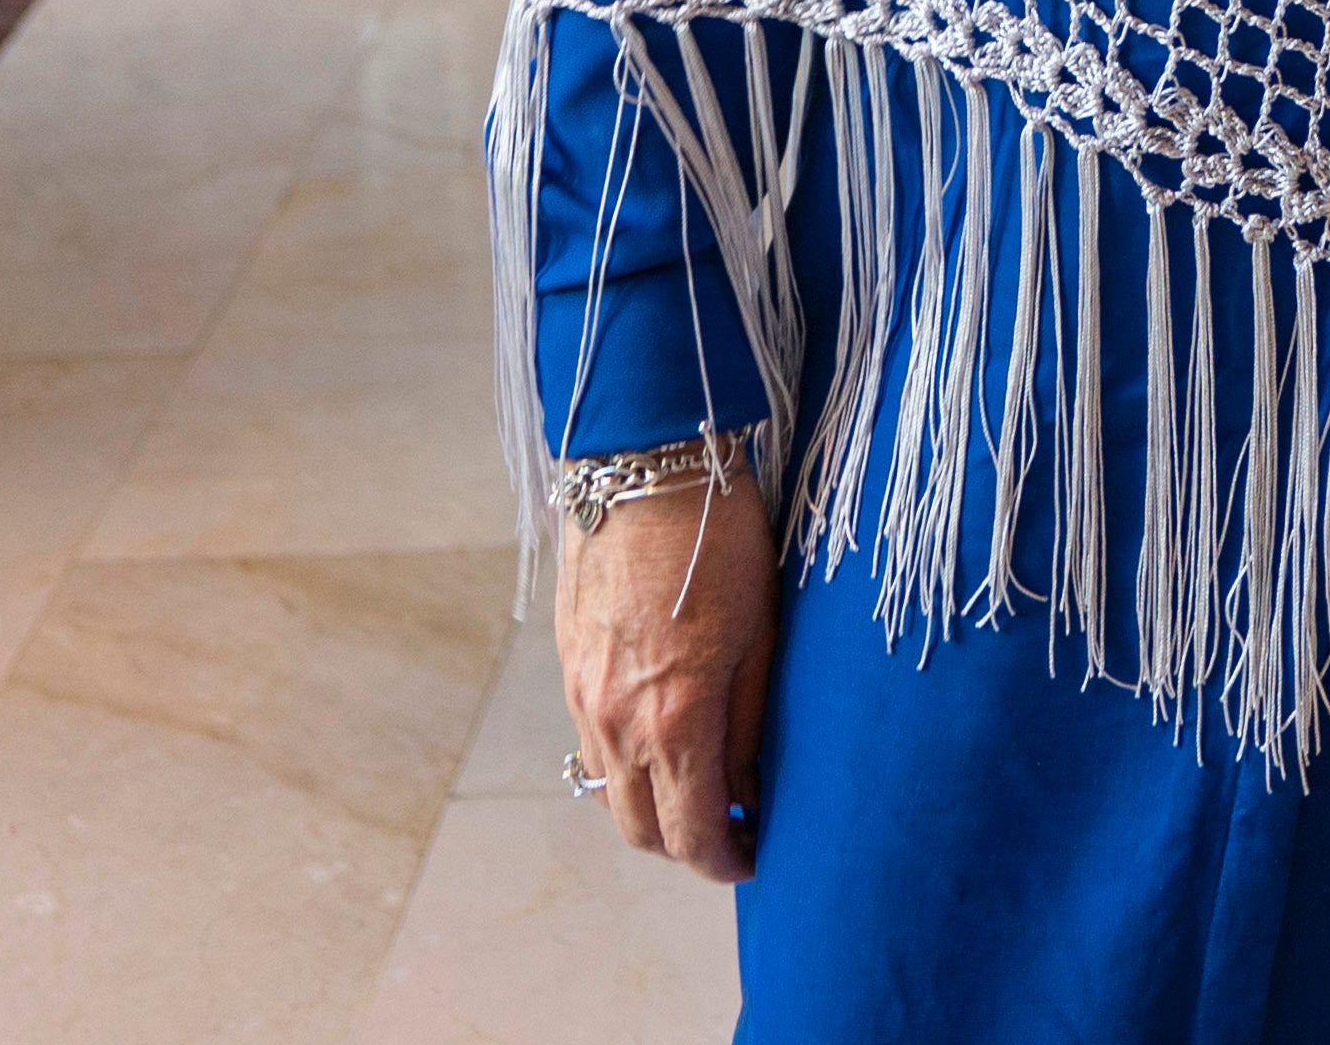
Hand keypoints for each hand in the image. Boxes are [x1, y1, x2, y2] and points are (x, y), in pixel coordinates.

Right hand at [557, 467, 785, 882]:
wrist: (643, 466)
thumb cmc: (719, 539)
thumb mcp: (761, 634)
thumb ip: (750, 725)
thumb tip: (748, 792)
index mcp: (674, 719)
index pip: (691, 834)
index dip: (725, 863)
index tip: (755, 860)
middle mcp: (616, 722)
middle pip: (641, 831)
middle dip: (687, 848)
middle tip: (733, 831)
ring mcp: (583, 697)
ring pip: (611, 794)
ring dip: (653, 809)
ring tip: (703, 787)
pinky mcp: (568, 669)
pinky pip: (591, 748)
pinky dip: (626, 767)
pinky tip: (664, 739)